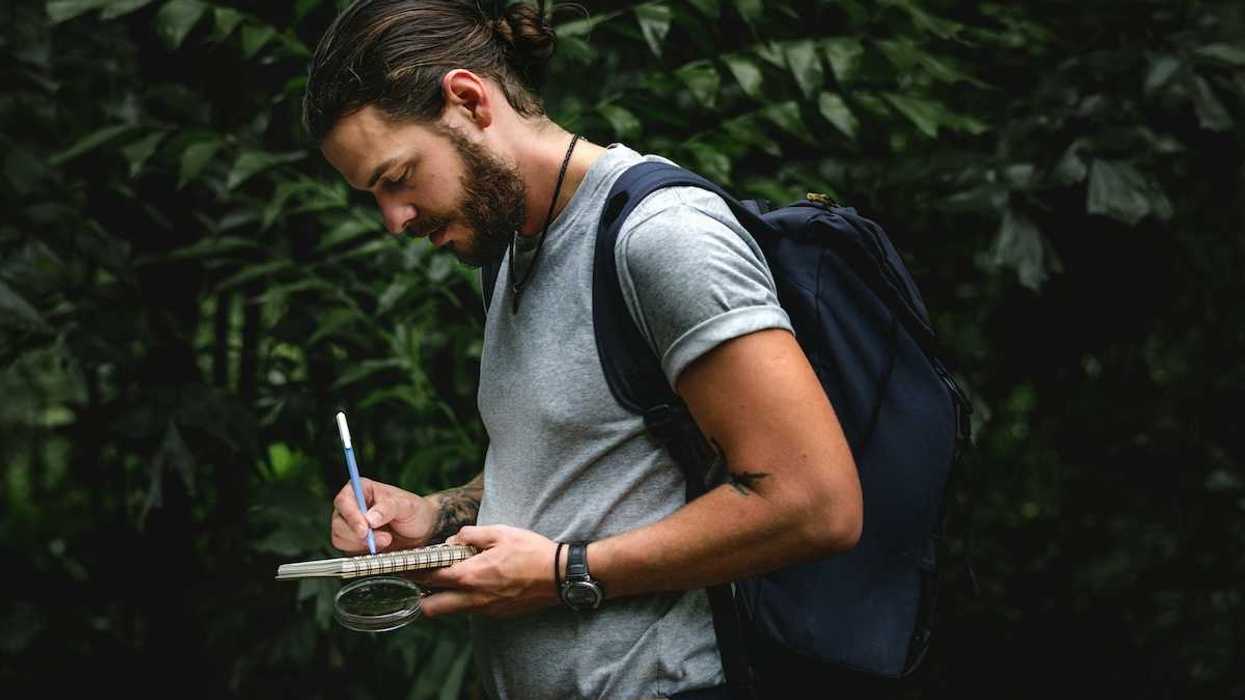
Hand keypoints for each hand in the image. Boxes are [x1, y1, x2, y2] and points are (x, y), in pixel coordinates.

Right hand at [330, 478, 437, 553]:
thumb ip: (388, 509)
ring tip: (387, 540)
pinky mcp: (353, 541)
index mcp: (361, 489)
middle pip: (338, 521)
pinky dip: (362, 551)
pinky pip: (347, 549)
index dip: (351, 515)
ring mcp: (350, 525)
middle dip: (359, 534)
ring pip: (340, 537)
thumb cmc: (413, 511)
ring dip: (362, 544)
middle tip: (385, 538)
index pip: (344, 500)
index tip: (364, 529)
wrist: (422, 530)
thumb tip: (369, 519)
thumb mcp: (406, 505)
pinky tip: (380, 546)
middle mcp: (352, 506)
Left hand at [413, 525, 559, 618]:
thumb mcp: (500, 532)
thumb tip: (454, 539)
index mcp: (470, 575)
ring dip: (444, 598)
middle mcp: (473, 598)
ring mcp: (485, 609)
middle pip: (431, 608)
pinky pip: (471, 610)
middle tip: (423, 580)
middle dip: (421, 597)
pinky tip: (477, 584)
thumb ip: (471, 535)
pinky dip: (465, 600)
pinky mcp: (497, 614)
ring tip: (450, 580)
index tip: (405, 567)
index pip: (429, 578)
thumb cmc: (531, 551)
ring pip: (451, 611)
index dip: (413, 572)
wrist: (559, 576)